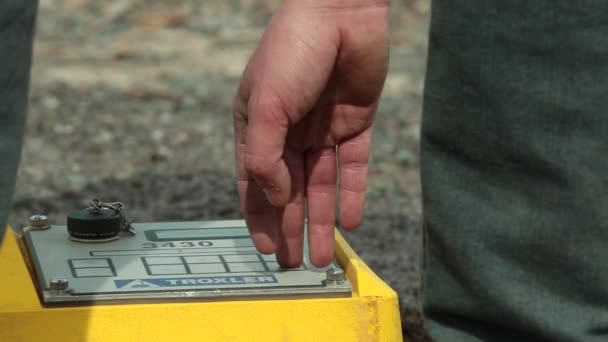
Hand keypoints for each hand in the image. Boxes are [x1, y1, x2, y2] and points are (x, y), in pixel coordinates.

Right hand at [233, 0, 389, 266]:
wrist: (342, 12)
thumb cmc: (293, 51)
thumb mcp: (266, 105)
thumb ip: (265, 155)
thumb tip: (274, 197)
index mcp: (258, 125)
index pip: (255, 180)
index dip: (260, 216)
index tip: (267, 249)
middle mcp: (289, 131)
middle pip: (289, 189)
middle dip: (291, 226)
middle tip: (295, 262)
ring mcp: (322, 129)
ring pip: (320, 184)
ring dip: (320, 219)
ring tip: (322, 254)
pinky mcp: (355, 124)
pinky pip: (353, 166)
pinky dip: (351, 193)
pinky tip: (351, 221)